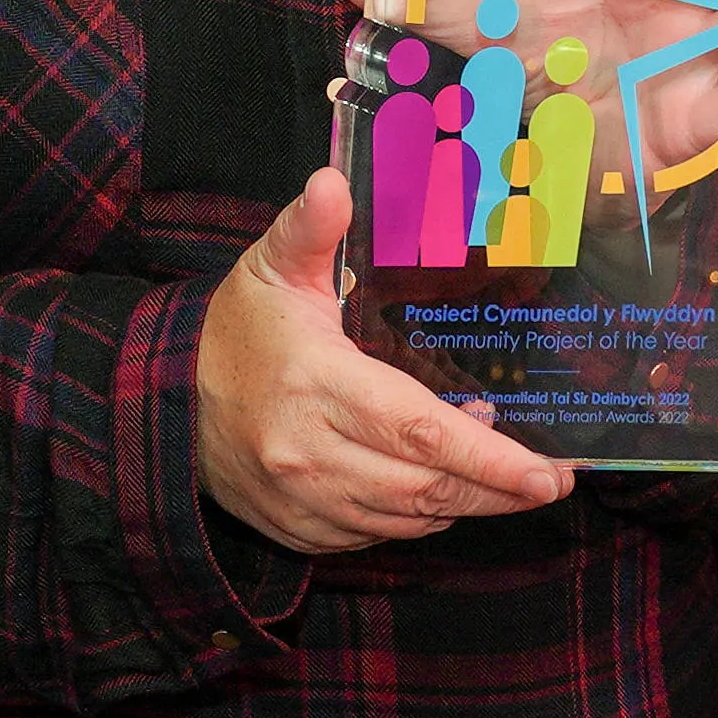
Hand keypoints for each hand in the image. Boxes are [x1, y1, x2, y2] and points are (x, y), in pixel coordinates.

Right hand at [191, 167, 576, 553]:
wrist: (168, 402)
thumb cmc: (237, 330)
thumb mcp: (272, 269)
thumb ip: (309, 228)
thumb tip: (333, 180)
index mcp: (315, 385)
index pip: (417, 432)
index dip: (488, 458)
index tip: (546, 472)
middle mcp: (310, 453)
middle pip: (425, 488)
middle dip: (496, 490)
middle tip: (549, 484)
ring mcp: (303, 500)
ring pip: (406, 520)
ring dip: (463, 506)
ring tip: (507, 486)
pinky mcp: (298, 528)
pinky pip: (375, 537)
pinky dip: (416, 519)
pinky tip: (440, 494)